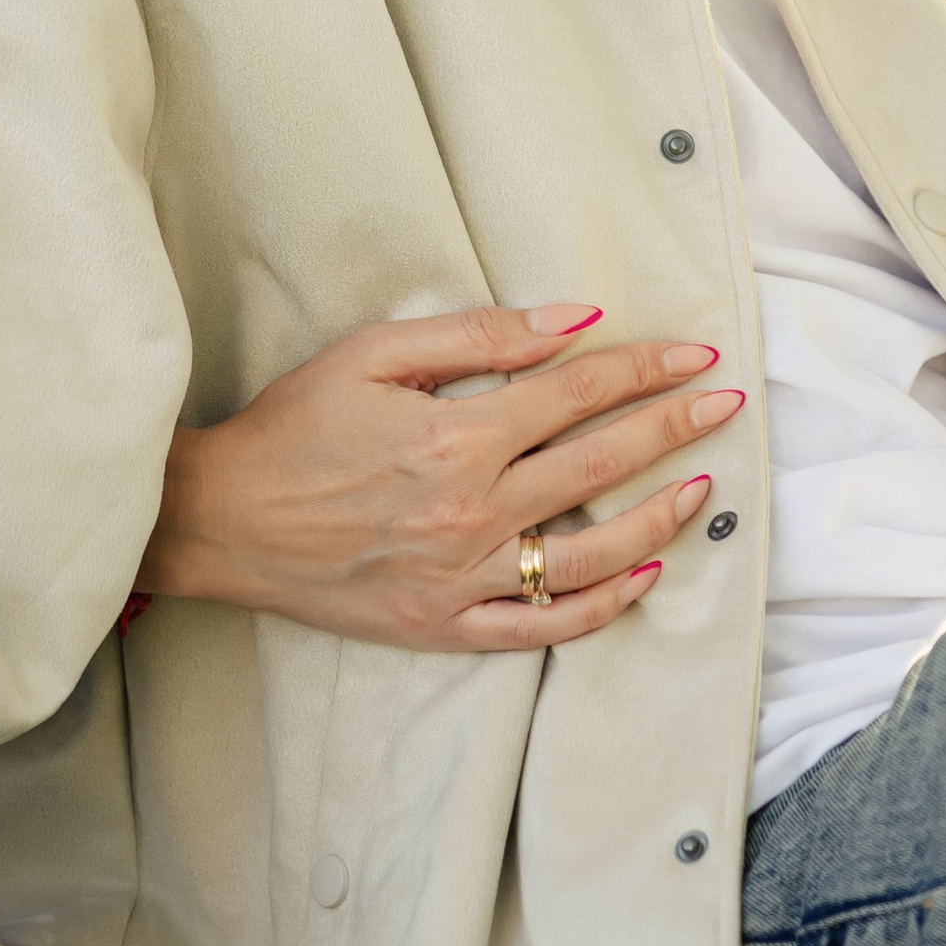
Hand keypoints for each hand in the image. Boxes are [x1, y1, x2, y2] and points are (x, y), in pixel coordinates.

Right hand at [139, 305, 744, 650]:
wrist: (220, 519)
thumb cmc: (292, 426)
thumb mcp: (372, 355)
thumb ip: (478, 337)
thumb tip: (572, 321)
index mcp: (457, 437)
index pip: (578, 394)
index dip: (644, 368)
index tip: (694, 353)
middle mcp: (472, 510)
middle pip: (599, 462)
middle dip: (673, 426)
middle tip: (725, 404)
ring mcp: (464, 576)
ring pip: (590, 551)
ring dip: (657, 517)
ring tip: (701, 489)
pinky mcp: (446, 624)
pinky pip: (543, 624)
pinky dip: (600, 605)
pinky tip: (640, 578)